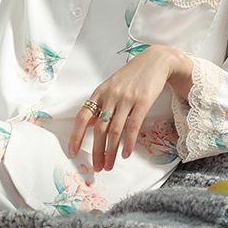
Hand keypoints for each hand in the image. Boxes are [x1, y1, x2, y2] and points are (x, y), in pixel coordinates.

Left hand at [68, 45, 175, 172]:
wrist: (155, 61)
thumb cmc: (132, 75)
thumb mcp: (112, 86)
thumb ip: (102, 104)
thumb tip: (91, 125)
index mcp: (99, 92)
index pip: (82, 117)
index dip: (76, 136)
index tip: (72, 152)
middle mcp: (110, 96)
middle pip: (98, 129)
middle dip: (96, 151)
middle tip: (97, 167)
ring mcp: (126, 99)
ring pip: (114, 131)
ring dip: (111, 151)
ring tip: (109, 165)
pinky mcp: (142, 102)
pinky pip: (132, 126)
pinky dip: (128, 142)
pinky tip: (126, 154)